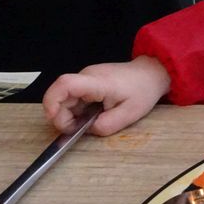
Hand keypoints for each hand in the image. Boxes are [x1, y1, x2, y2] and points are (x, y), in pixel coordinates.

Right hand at [42, 56, 170, 135]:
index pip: (65, 85)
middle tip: (78, 130)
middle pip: (60, 95)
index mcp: (97, 82)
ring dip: (71, 115)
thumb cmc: (143, 91)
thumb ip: (106, 125)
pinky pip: (74, 97)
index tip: (54, 120)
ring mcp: (86, 77)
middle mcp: (87, 76)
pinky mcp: (87, 81)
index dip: (52, 102)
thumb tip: (87, 130)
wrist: (151, 74)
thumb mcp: (129, 114)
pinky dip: (77, 110)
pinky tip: (91, 115)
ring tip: (90, 122)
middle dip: (62, 117)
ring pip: (65, 98)